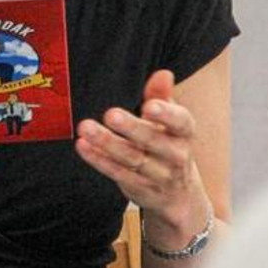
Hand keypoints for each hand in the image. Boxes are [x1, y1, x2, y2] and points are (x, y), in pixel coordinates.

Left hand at [75, 70, 210, 243]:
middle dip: (132, 127)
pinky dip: (99, 160)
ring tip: (86, 127)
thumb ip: (163, 96)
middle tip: (110, 114)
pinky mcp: (139, 188)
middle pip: (153, 140)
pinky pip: (117, 173)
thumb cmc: (169, 144)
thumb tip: (163, 73)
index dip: (167, 114)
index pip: (181, 122)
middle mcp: (176, 156)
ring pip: (131, 158)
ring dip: (107, 143)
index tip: (149, 106)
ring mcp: (158, 175)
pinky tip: (83, 145)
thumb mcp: (171, 122)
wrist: (178, 194)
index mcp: (184, 133)